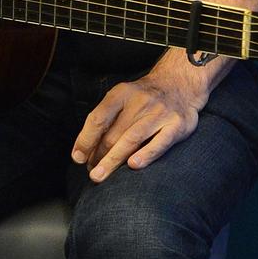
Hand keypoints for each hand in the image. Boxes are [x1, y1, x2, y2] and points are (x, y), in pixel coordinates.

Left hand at [71, 69, 208, 180]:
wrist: (179, 83)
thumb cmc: (144, 98)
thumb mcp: (123, 97)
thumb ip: (106, 118)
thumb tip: (84, 148)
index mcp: (122, 93)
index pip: (98, 117)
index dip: (85, 139)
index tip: (77, 157)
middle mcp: (139, 101)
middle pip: (113, 133)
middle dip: (98, 156)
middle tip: (91, 172)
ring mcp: (159, 113)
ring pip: (132, 139)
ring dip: (113, 160)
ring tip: (100, 175)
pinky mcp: (177, 124)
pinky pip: (160, 142)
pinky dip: (146, 154)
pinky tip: (133, 165)